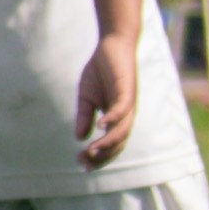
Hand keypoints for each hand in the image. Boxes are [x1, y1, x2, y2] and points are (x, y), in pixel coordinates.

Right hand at [74, 32, 138, 167]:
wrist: (112, 45)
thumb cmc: (101, 71)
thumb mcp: (86, 97)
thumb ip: (84, 116)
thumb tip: (79, 138)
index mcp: (117, 119)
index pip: (110, 145)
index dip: (98, 157)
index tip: (81, 164)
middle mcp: (125, 116)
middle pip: (117, 145)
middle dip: (101, 156)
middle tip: (83, 161)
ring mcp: (128, 105)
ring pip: (121, 132)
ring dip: (107, 143)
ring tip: (91, 150)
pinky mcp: (127, 91)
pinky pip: (121, 110)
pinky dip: (112, 120)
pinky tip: (100, 126)